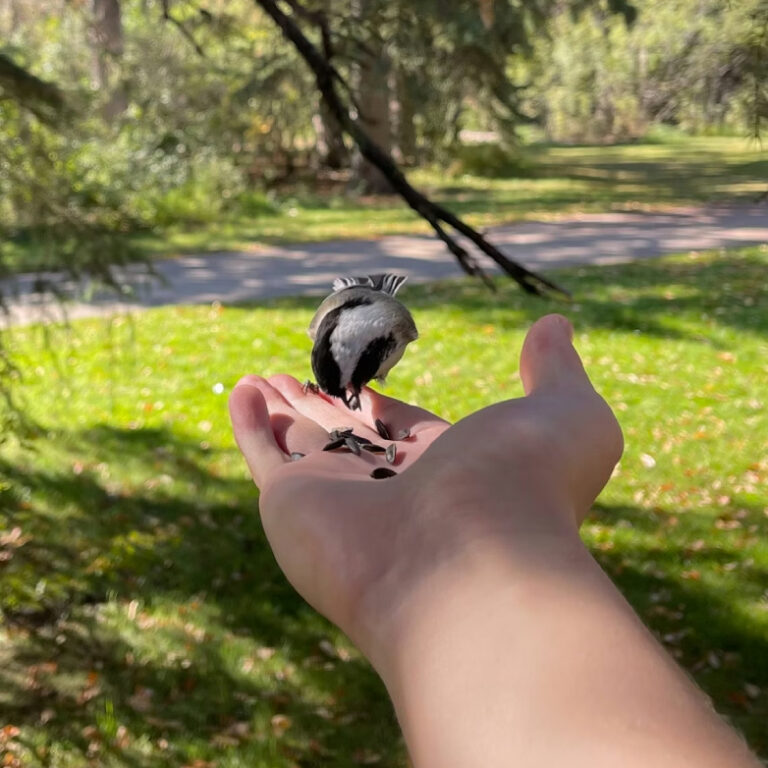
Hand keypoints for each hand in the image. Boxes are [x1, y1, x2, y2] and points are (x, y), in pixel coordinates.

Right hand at [229, 314, 622, 667]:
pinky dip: (248, 423)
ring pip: (301, 445)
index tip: (364, 386)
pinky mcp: (291, 505)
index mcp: (450, 469)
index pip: (406, 432)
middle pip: (347, 438)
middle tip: (292, 378)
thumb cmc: (525, 482)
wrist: (472, 558)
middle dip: (321, 407)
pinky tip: (242, 390)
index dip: (384, 408)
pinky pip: (264, 454)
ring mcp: (339, 500)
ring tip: (259, 379)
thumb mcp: (565, 411)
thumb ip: (555, 368)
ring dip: (280, 411)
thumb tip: (556, 325)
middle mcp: (392, 490)